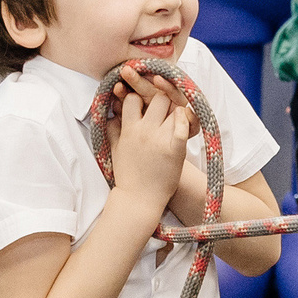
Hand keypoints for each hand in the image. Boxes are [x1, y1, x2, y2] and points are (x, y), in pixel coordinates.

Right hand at [108, 87, 191, 207]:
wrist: (139, 199)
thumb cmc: (127, 174)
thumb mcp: (115, 148)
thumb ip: (113, 128)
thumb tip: (113, 112)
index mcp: (128, 129)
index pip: (133, 98)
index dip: (139, 98)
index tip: (144, 105)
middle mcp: (144, 131)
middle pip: (157, 98)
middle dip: (160, 100)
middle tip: (164, 109)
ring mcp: (160, 140)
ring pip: (172, 107)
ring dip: (175, 109)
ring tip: (174, 117)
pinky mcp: (175, 150)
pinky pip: (183, 126)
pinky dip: (185, 119)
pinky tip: (183, 119)